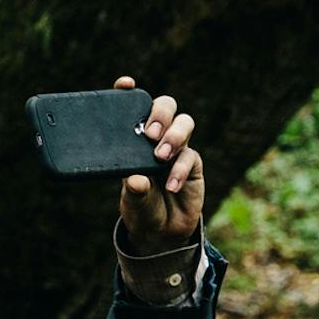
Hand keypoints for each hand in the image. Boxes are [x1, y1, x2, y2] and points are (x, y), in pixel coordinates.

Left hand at [113, 73, 203, 252]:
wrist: (162, 233)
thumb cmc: (141, 210)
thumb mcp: (132, 203)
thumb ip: (133, 192)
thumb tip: (135, 179)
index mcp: (133, 140)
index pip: (132, 108)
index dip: (129, 93)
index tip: (126, 84)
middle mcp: (156, 138)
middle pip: (165, 106)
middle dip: (159, 114)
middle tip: (149, 134)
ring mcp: (177, 148)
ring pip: (184, 122)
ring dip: (174, 136)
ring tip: (160, 157)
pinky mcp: (193, 163)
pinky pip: (191, 156)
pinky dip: (180, 170)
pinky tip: (171, 185)